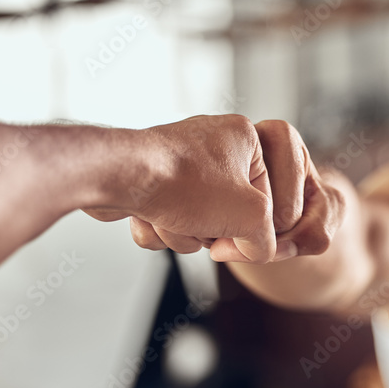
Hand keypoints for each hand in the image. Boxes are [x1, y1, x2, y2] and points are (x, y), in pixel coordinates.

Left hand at [85, 116, 344, 263]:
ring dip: (185, 234)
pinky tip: (151, 218)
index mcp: (248, 139)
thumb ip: (267, 239)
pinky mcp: (153, 180)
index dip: (257, 229)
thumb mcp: (252, 217)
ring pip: (200, 222)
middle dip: (215, 231)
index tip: (243, 235)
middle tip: (206, 227)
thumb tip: (251, 248)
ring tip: (172, 219)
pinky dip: (161, 229)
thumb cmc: (184, 183)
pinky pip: (170, 219)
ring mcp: (182, 162)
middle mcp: (215, 145)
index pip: (271, 200)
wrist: (117, 176)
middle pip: (233, 214)